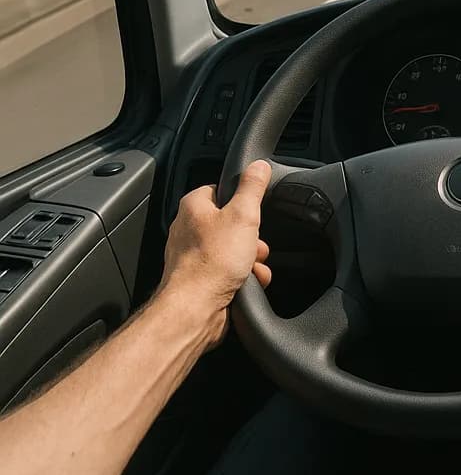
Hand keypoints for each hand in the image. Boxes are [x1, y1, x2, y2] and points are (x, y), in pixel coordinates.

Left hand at [158, 159, 272, 349]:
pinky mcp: (200, 278)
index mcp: (194, 206)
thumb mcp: (243, 214)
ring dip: (250, 258)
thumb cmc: (212, 261)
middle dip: (251, 236)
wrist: (195, 308)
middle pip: (232, 222)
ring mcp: (193, 255)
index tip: (255, 209)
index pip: (221, 189)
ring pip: (233, 248)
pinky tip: (248, 282)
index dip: (242, 199)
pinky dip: (243, 276)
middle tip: (255, 243)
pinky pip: (228, 270)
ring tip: (251, 266)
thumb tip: (258, 166)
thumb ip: (252, 187)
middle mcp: (188, 229)